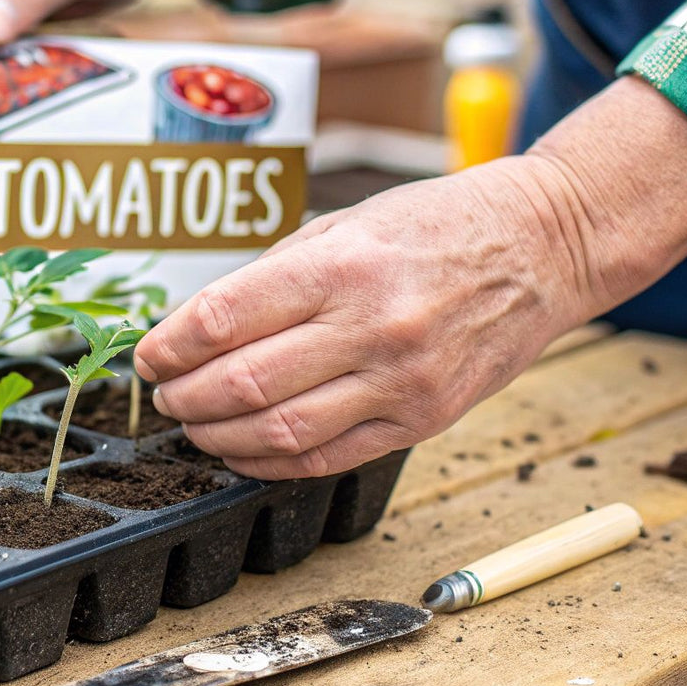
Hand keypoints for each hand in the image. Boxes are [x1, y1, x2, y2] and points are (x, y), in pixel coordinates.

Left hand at [133, 77, 686, 479]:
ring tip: (195, 424)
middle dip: (184, 397)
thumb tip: (196, 326)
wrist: (539, 250)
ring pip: (279, 432)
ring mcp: (400, 380)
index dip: (169, 345)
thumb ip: (274, 276)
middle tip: (163, 395)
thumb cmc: (434, 227)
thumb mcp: (346, 224)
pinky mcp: (422, 420)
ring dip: (218, 436)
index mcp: (342, 265)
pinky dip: (271, 462)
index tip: (148, 355)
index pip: (224, 318)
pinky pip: (328, 458)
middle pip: (242, 383)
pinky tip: (244, 449)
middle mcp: (371, 325)